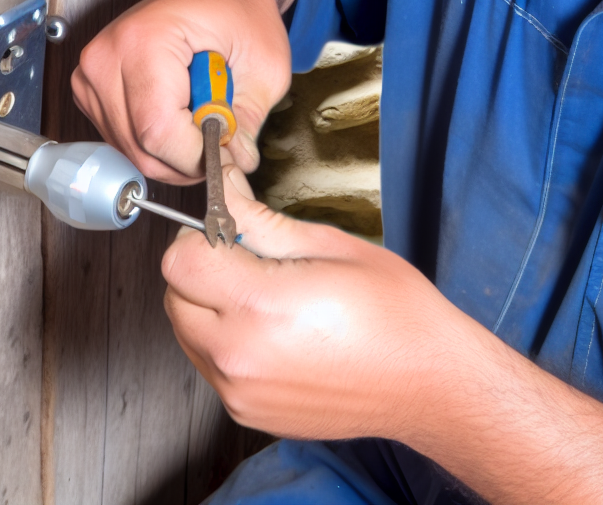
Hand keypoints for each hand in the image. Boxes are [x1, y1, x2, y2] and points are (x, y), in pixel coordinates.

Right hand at [72, 0, 292, 183]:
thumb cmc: (237, 9)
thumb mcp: (266, 64)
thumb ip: (249, 122)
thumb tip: (232, 165)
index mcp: (145, 40)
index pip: (158, 130)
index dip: (198, 156)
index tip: (229, 156)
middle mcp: (107, 56)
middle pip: (141, 148)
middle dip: (190, 158)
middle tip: (224, 137)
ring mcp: (92, 74)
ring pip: (132, 151)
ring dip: (175, 152)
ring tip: (203, 112)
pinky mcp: (91, 90)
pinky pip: (124, 140)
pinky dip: (157, 142)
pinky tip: (180, 111)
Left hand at [162, 166, 453, 439]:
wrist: (428, 382)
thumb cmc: (394, 312)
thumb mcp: (328, 244)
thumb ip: (261, 219)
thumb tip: (224, 190)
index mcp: (260, 307)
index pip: (180, 261)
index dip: (200, 236)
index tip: (229, 229)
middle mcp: (239, 356)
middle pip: (175, 296)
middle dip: (201, 268)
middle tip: (248, 257)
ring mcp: (240, 392)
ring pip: (185, 331)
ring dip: (207, 304)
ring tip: (262, 293)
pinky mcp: (246, 412)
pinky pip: (208, 363)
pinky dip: (222, 339)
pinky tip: (268, 328)